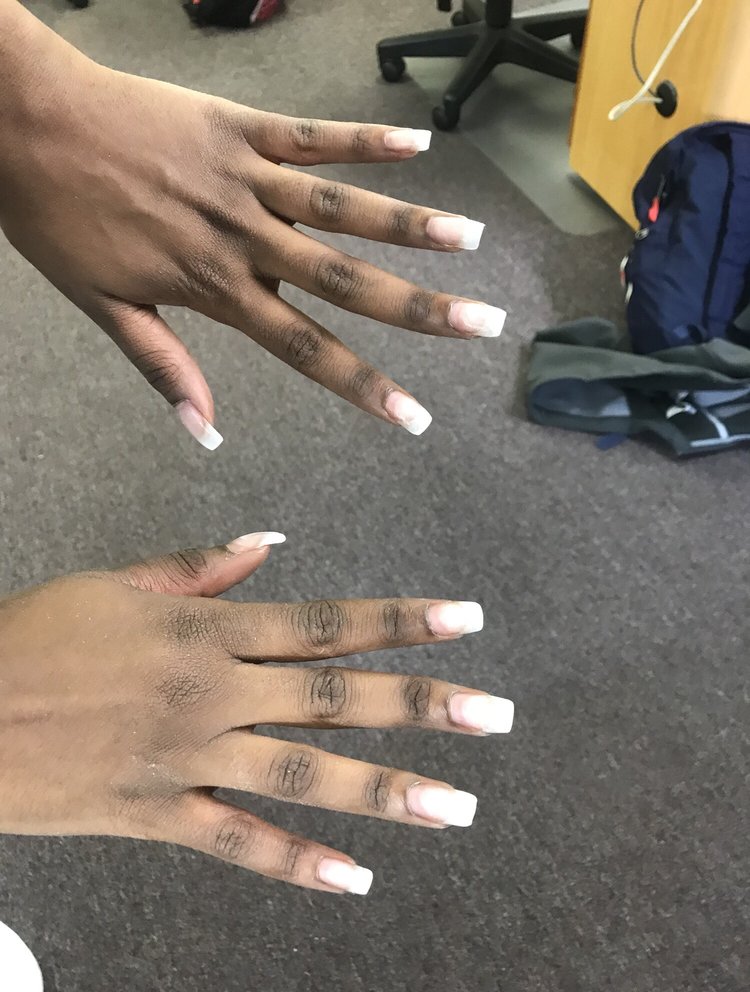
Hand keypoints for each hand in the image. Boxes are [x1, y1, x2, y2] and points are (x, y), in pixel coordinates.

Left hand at [0, 7, 505, 448]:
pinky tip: (418, 145)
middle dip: (419, 310)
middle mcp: (244, 238)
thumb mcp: (102, 305)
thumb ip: (164, 367)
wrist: (22, 123)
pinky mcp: (240, 127)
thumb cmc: (58, 217)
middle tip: (482, 325)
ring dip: (410, 225)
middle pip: (345, 281)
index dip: (364, 387)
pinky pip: (312, 135)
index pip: (306, 349)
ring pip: (341, 208)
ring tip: (470, 241)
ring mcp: (246, 179)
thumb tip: (207, 433)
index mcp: (214, 289)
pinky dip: (363, 142)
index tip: (412, 417)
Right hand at [0, 533, 513, 893]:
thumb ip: (198, 569)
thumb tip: (270, 547)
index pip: (324, 621)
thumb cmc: (37, 636)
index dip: (400, 619)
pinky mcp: (158, 815)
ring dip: (384, 792)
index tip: (466, 621)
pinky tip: (354, 877)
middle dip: (419, 705)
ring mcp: (189, 759)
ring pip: (303, 777)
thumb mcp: (116, 585)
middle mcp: (212, 693)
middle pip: (333, 699)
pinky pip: (238, 843)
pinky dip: (296, 863)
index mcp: (207, 630)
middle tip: (494, 716)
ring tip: (456, 807)